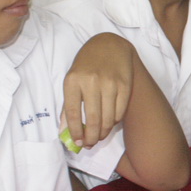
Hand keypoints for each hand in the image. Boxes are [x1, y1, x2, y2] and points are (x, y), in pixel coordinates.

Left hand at [62, 33, 137, 148]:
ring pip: (108, 117)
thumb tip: (65, 131)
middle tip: (89, 145)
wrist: (109, 45)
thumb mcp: (71, 81)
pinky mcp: (125, 85)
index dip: (75, 131)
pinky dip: (114, 121)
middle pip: (92, 118)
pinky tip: (109, 123)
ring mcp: (110, 83)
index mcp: (73, 81)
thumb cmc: (86, 65)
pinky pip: (120, 111)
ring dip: (103, 132)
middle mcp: (91, 82)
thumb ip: (67, 106)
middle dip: (91, 137)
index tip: (77, 142)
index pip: (72, 112)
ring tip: (99, 137)